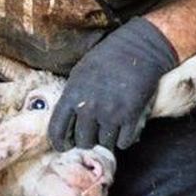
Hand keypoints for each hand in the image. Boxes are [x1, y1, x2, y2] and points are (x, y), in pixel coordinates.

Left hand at [49, 17, 178, 152]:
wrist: (138, 49)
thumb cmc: (106, 59)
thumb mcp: (79, 74)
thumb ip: (72, 98)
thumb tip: (68, 122)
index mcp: (72, 96)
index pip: (57, 130)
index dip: (60, 143)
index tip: (65, 146)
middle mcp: (89, 108)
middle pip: (83, 142)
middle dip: (87, 142)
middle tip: (92, 136)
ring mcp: (110, 114)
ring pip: (104, 144)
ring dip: (106, 141)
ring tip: (109, 131)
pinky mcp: (131, 117)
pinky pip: (124, 142)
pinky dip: (124, 140)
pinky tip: (123, 130)